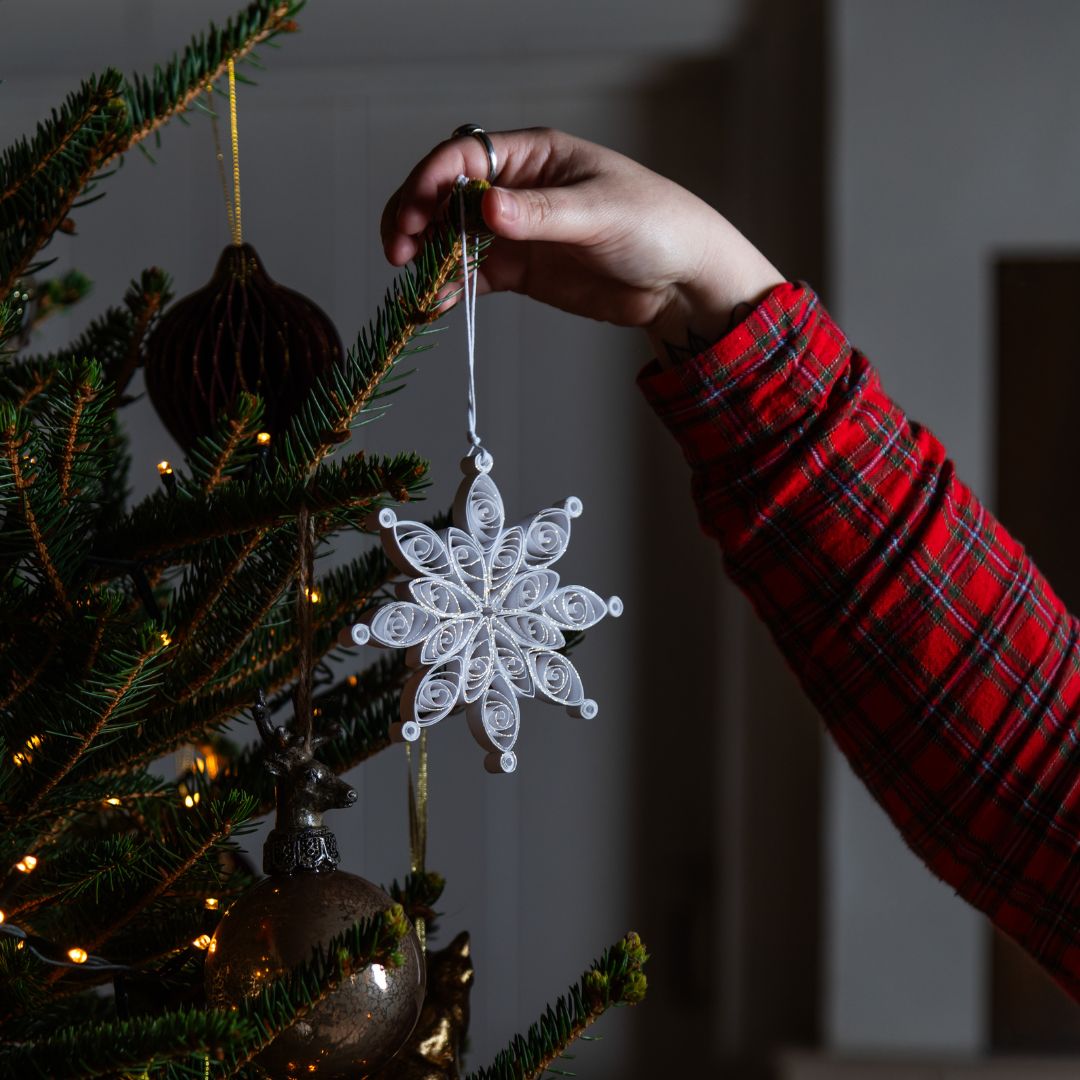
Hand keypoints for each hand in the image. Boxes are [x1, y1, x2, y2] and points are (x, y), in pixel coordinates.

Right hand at [381, 128, 784, 360]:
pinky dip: (450, 287)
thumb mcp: (599, 213)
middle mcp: (517, 189)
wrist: (681, 282)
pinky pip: (472, 275)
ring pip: (452, 237)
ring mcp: (516, 232)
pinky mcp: (520, 270)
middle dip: (416, 218)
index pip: (466, 156)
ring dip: (427, 256)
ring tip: (412, 281)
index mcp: (536, 156)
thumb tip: (487, 208)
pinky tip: (435, 302)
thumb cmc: (655, 225)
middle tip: (399, 250)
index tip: (415, 212)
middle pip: (446, 195)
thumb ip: (541, 214)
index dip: (431, 180)